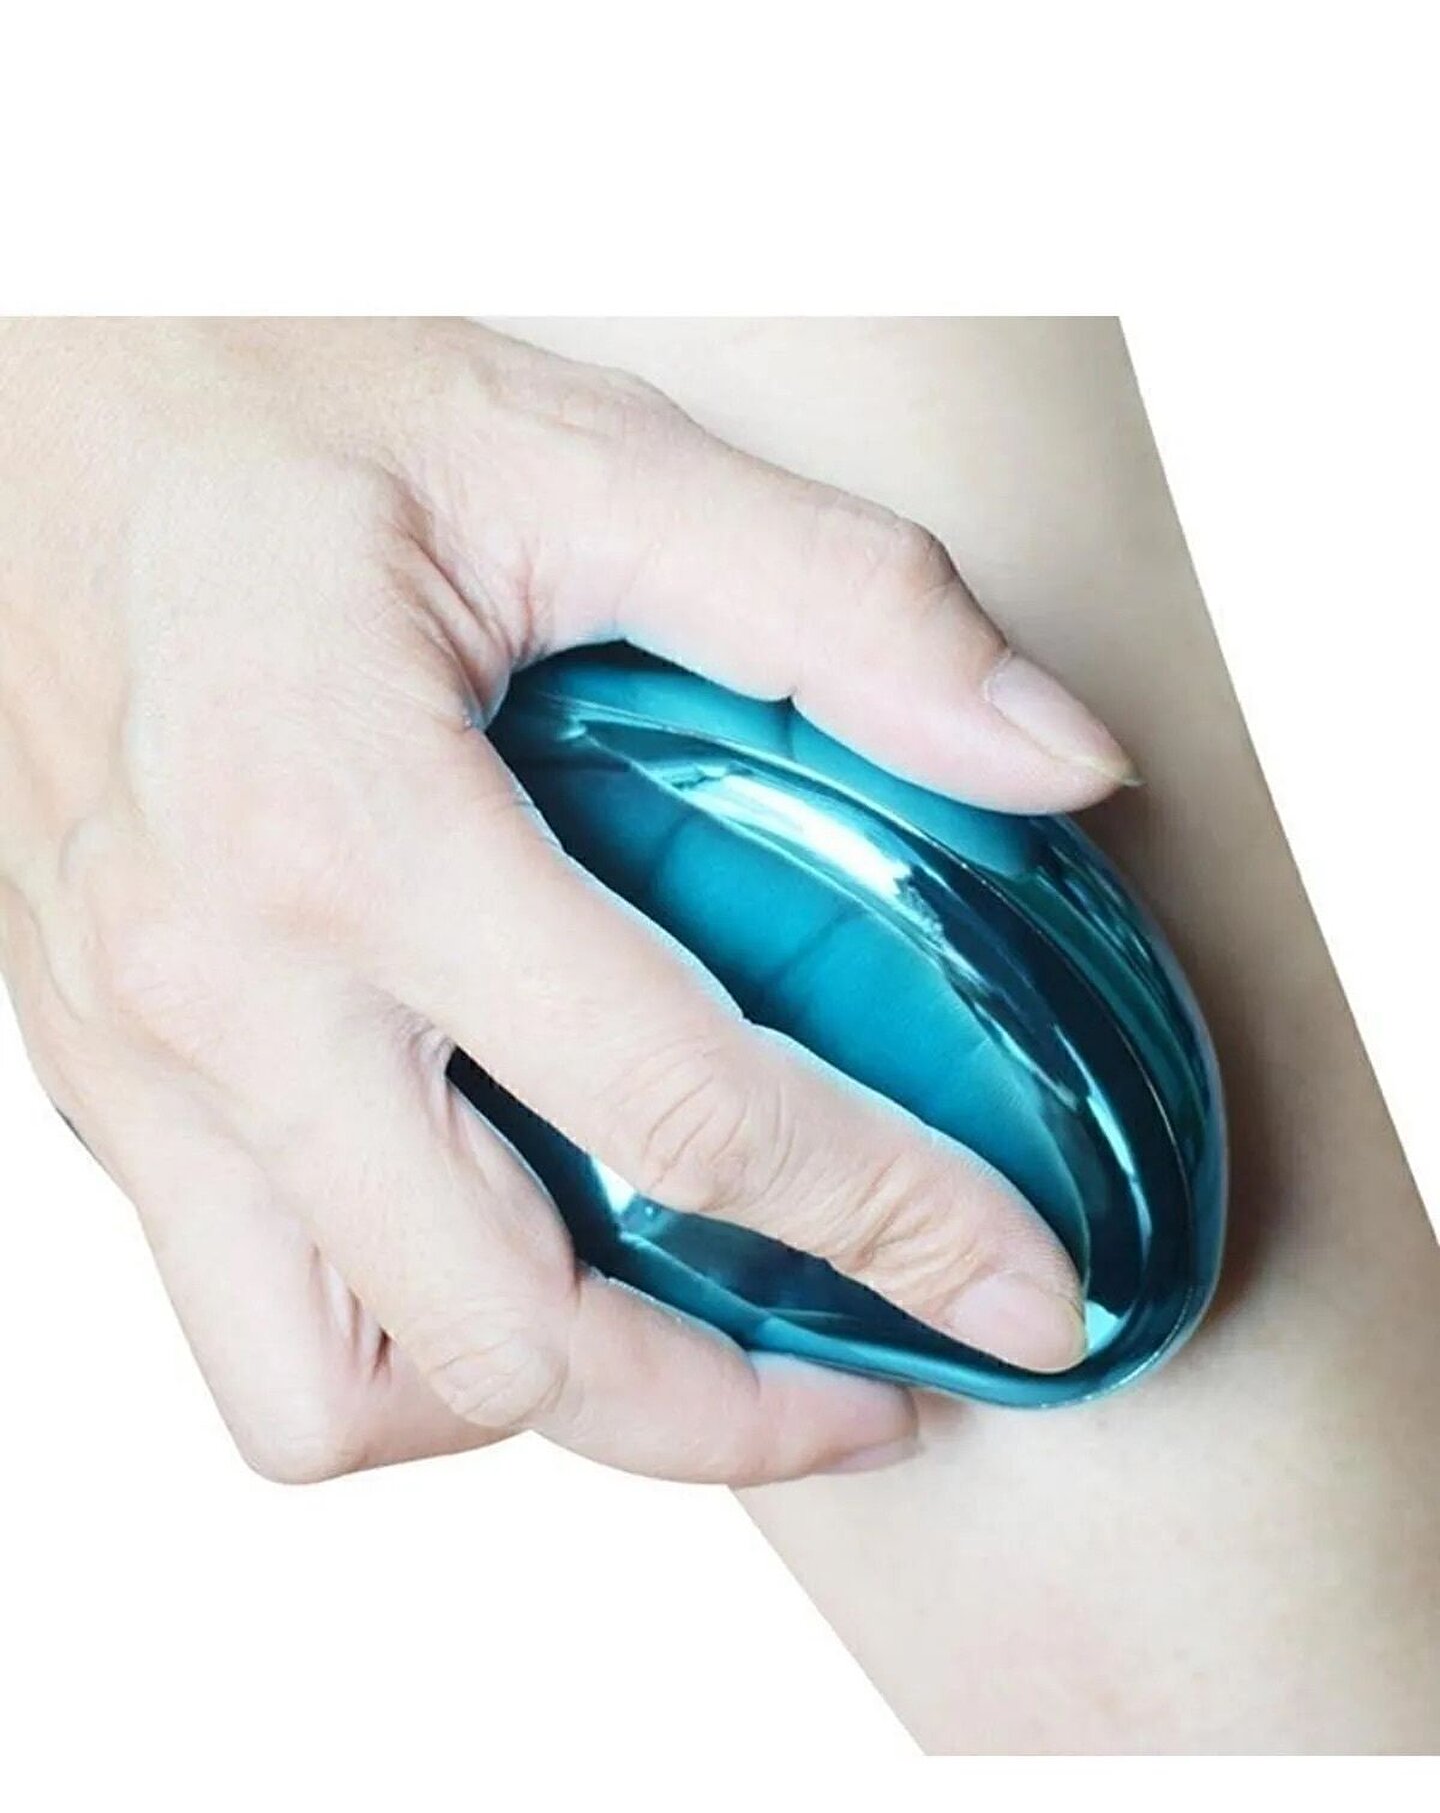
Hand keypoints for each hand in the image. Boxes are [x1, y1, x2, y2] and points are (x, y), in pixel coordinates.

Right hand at [0, 320, 1133, 1484]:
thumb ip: (836, 601)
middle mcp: (219, 993)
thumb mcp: (566, 444)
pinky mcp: (97, 1084)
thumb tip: (1059, 759)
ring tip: (672, 1336)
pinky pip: (247, 1311)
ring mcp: (134, 1065)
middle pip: (502, 1341)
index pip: (674, 1108)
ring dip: (529, 1403)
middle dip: (723, 1413)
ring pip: (327, 1398)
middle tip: (872, 1382)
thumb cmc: (259, 399)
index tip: (1017, 1297)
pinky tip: (501, 1224)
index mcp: (346, 824)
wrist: (10, 401)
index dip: (893, 1226)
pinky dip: (401, 1334)